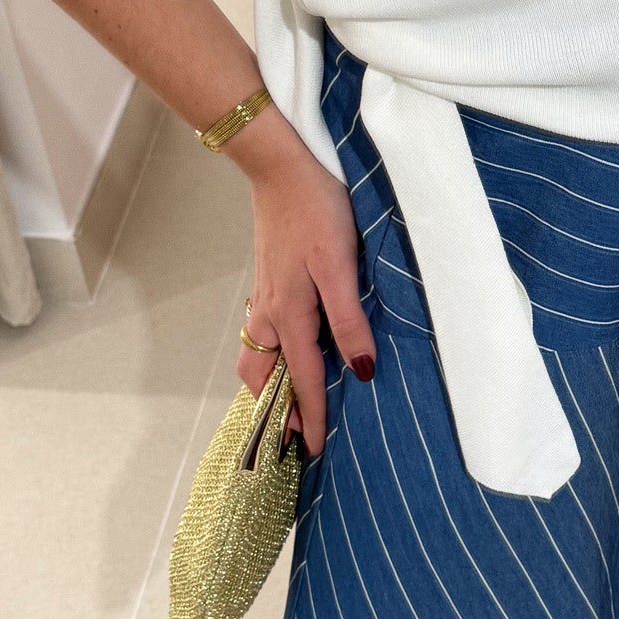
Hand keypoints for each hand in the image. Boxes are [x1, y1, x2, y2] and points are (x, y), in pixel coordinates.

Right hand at [227, 107, 375, 455]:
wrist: (281, 166)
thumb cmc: (316, 211)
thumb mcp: (340, 267)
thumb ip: (349, 321)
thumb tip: (359, 371)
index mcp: (290, 315)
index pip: (301, 381)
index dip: (312, 418)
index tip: (316, 452)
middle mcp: (270, 313)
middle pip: (264, 377)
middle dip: (276, 410)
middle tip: (294, 439)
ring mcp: (265, 297)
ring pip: (258, 356)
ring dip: (268, 384)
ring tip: (287, 404)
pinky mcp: (267, 281)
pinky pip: (262, 333)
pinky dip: (269, 357)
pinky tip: (288, 351)